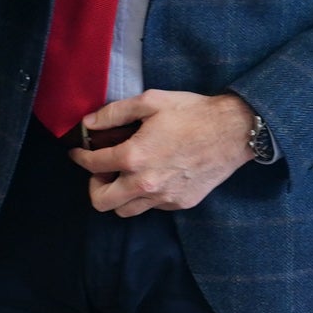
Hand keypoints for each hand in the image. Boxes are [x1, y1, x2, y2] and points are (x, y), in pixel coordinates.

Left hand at [70, 90, 257, 215]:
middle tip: (102, 171)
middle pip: (101, 202)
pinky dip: (144, 197)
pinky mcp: (180, 203)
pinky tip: (152, 177)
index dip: (80, 157)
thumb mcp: (150, 101)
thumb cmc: (193, 113)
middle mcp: (146, 183)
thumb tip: (89, 123)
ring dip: (118, 196)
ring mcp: (164, 198)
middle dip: (94, 186)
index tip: (78, 153)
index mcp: (134, 157)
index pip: (92, 165)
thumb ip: (114, 113)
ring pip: (125, 211)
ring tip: (124, 176)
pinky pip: (151, 208)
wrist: (234, 131)